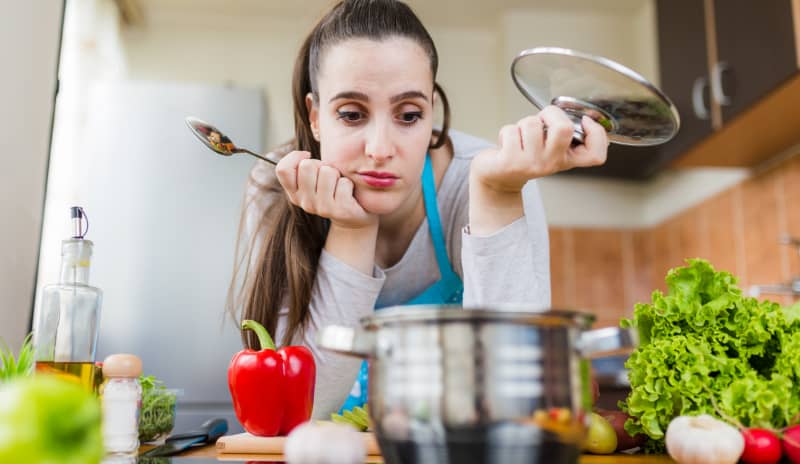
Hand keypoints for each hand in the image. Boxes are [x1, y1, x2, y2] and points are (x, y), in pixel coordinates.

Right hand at [275, 151, 376, 229]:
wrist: (353, 217)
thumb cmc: (332, 189)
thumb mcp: (313, 178)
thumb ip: (303, 167)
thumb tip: (305, 154)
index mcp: (294, 193)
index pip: (282, 169)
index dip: (295, 157)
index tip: (308, 157)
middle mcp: (304, 202)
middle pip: (306, 165)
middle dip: (321, 164)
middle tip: (329, 177)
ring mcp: (321, 208)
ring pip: (327, 172)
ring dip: (337, 174)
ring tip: (338, 185)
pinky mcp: (339, 211)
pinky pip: (344, 183)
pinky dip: (349, 184)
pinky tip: (348, 194)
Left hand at [471, 105, 608, 193]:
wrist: (499, 176)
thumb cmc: (526, 156)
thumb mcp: (550, 149)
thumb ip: (563, 135)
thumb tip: (573, 115)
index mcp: (567, 159)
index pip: (596, 154)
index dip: (597, 133)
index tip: (585, 121)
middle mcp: (552, 163)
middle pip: (564, 128)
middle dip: (551, 114)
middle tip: (542, 121)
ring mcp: (532, 164)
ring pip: (531, 123)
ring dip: (523, 123)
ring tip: (520, 137)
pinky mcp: (510, 162)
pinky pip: (511, 130)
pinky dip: (506, 131)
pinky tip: (507, 144)